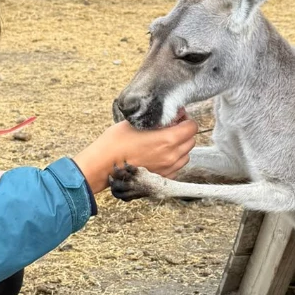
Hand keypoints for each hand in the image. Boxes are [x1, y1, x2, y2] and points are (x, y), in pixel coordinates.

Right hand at [73, 117, 197, 194]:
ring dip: (180, 147)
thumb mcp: (136, 122)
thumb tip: (169, 116)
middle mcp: (171, 156)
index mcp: (167, 139)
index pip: (192, 127)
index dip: (185, 119)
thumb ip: (156, 119)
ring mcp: (168, 169)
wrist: (103, 165)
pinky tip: (159, 155)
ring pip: (186, 155)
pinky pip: (177, 167)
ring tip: (164, 142)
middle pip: (191, 141)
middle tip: (170, 128)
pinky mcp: (162, 178)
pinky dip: (173, 160)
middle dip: (183, 132)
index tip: (176, 117)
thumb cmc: (115, 142)